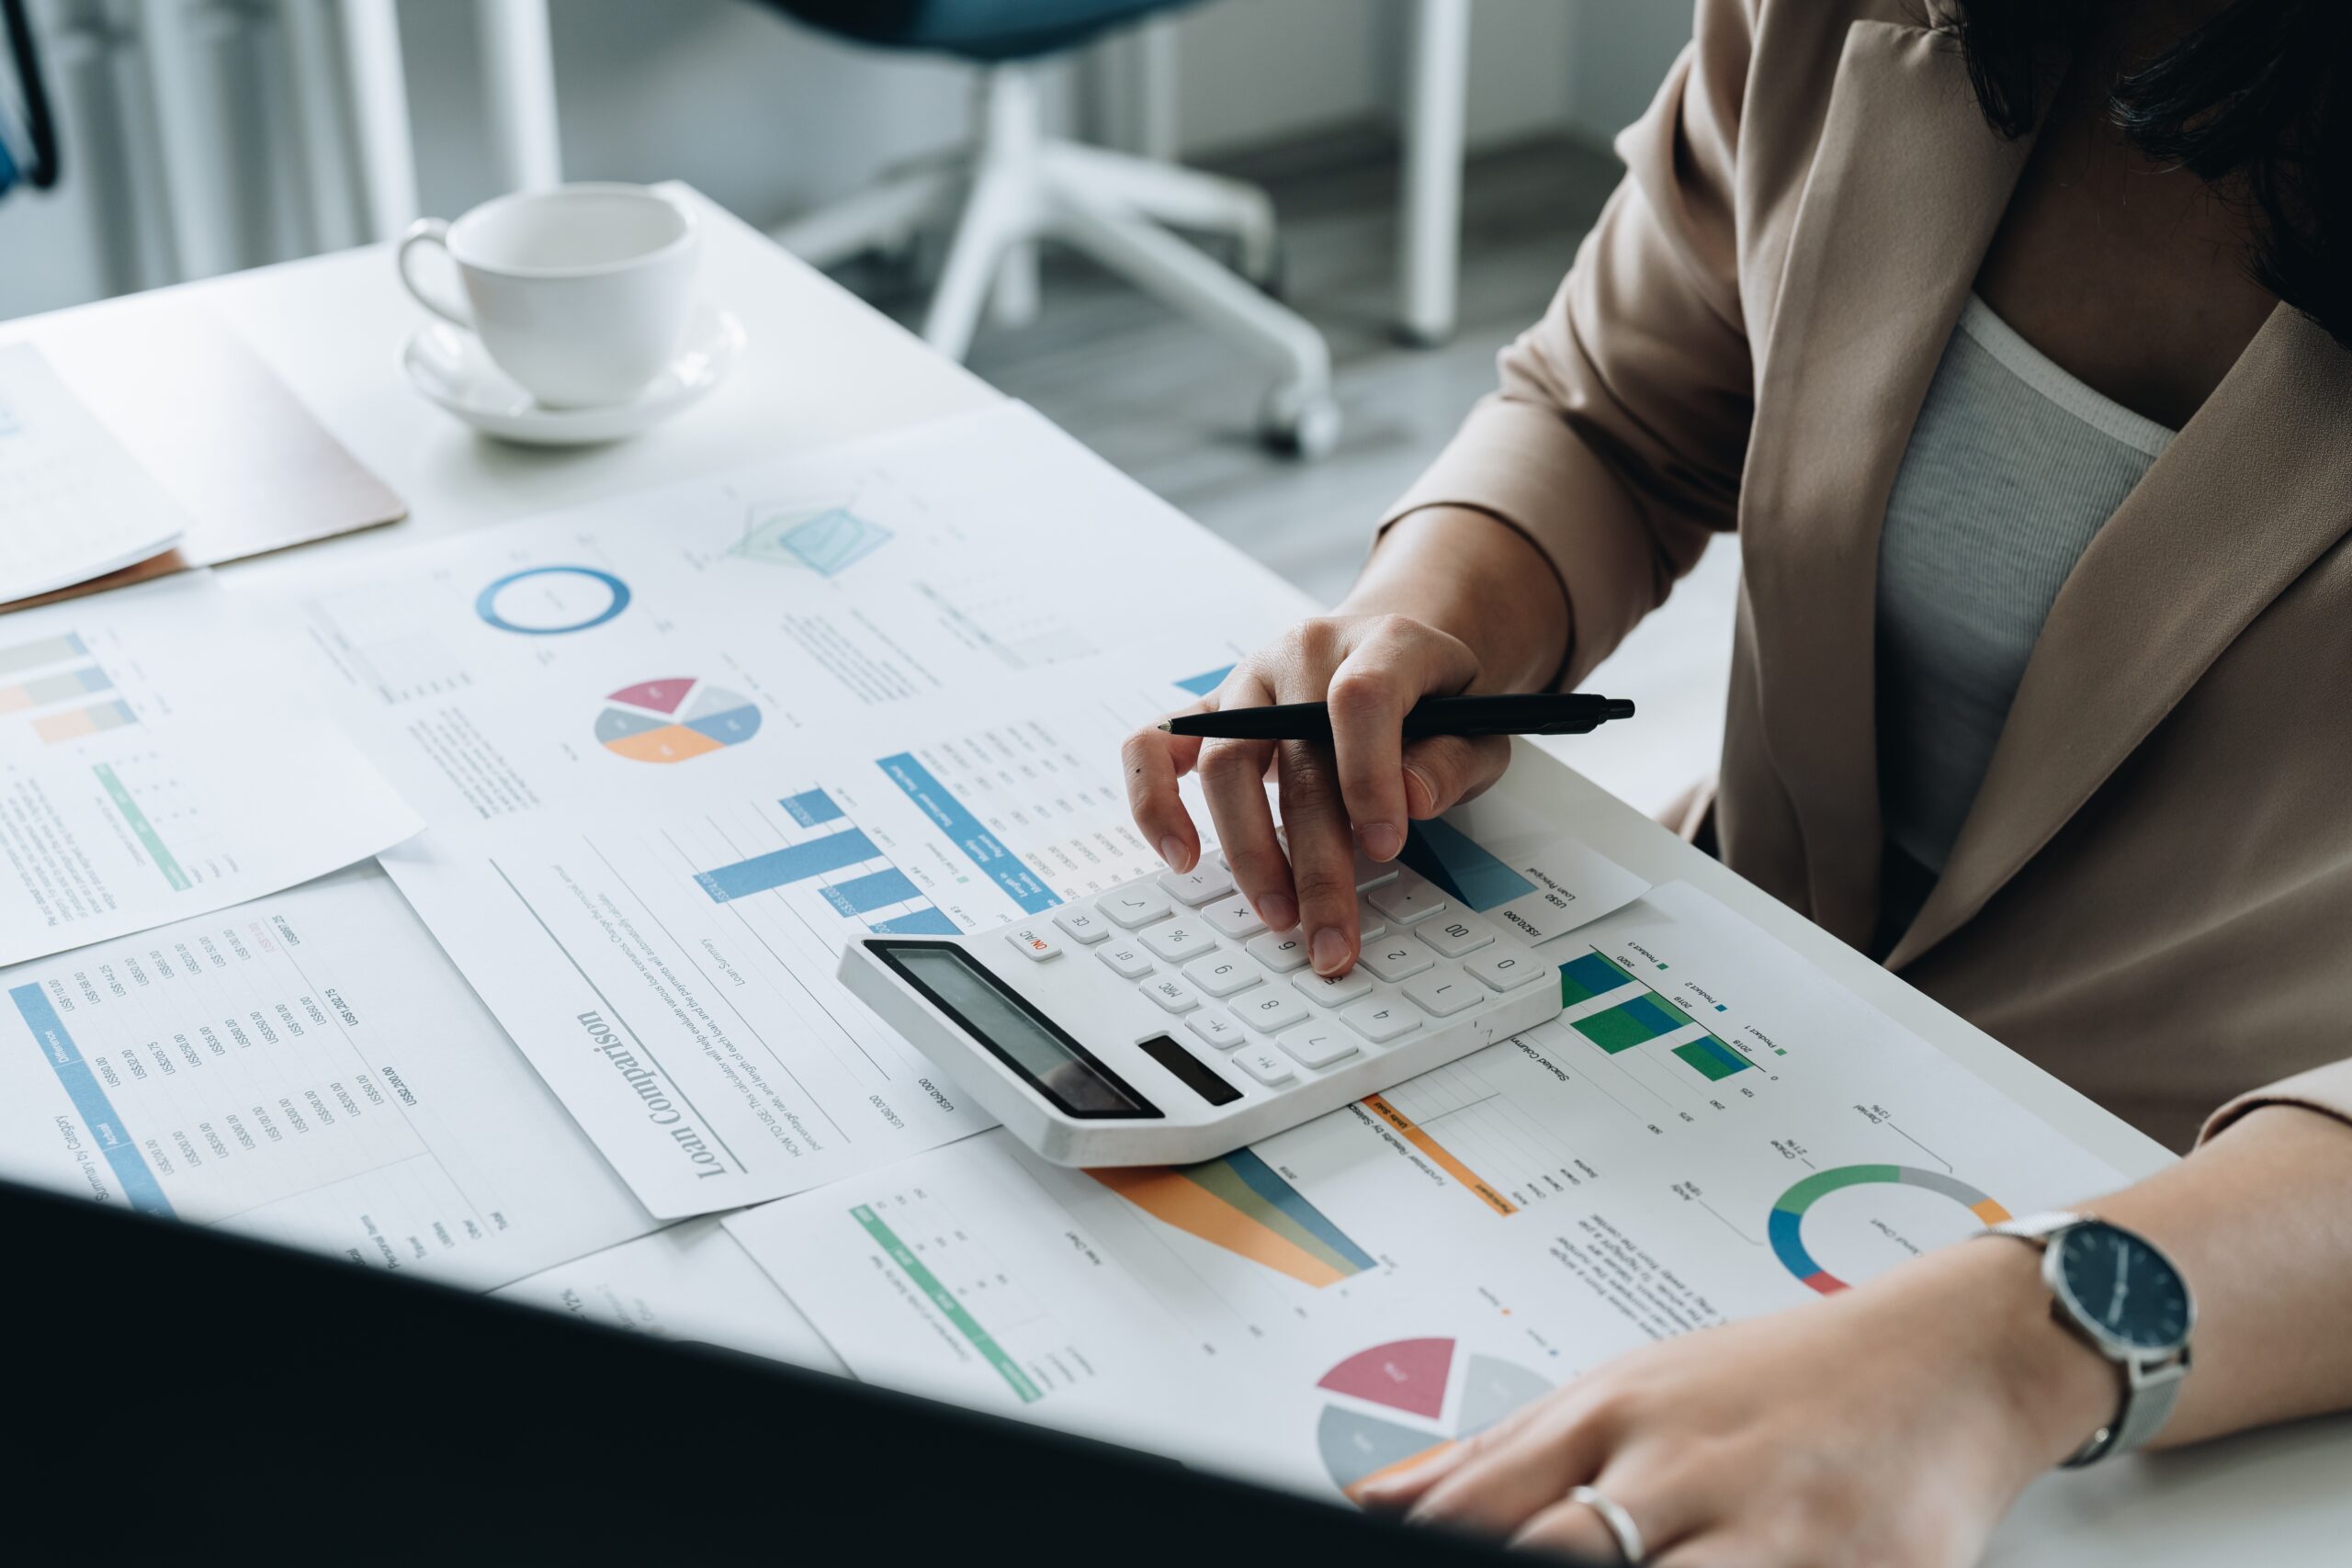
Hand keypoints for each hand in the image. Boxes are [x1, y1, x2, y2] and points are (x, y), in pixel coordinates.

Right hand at [1122, 614, 1513, 974]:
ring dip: (1249, 853)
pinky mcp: (1209, 710)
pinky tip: (1182, 857)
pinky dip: (1155, 802)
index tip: (1385, 849)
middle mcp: (1307, 652)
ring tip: (1281, 916)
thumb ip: (1454, 761)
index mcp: (1384, 641)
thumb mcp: (1479, 727)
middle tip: (1332, 939)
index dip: (1370, 776)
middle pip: (1294, 756)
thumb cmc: (1434, 703)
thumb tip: (1411, 799)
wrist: (1389, 657)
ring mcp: (1249, 680)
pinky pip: (1153, 746)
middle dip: (1315, 863)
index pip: (1362, 697)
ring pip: (1224, 763)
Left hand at [1357, 1240, 2116, 1564]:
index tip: (1373, 1558)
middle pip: (1555, 1551)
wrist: (1950, 1355)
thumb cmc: (1780, 1378)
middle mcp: (1679, 1465)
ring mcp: (1765, 1525)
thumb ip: (1499, 1457)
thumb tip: (1375, 1497)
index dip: (1426, 1541)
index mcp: (1611, 1412)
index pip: (1478, 1500)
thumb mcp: (1627, 1392)